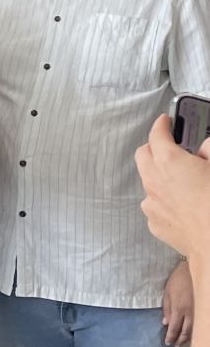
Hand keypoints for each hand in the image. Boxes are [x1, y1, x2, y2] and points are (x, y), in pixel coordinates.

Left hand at [136, 114, 209, 258]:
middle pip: (143, 156)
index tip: (166, 121)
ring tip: (183, 181)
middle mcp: (154, 181)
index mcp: (170, 162)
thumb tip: (204, 148)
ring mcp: (152, 205)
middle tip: (171, 147)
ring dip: (161, 176)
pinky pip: (157, 207)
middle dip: (154, 148)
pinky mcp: (155, 225)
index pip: (157, 135)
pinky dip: (166, 202)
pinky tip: (186, 207)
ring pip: (149, 183)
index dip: (162, 125)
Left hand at [163, 260, 194, 346]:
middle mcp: (190, 313)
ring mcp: (199, 312)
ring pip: (195, 330)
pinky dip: (196, 331)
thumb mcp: (167, 293)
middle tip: (175, 345)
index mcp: (179, 309)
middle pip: (186, 332)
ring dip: (188, 337)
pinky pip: (200, 324)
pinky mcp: (204, 310)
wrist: (194, 270)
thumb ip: (166, 308)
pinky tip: (193, 333)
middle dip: (180, 340)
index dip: (171, 337)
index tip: (167, 342)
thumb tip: (165, 323)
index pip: (174, 328)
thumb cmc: (178, 280)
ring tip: (183, 342)